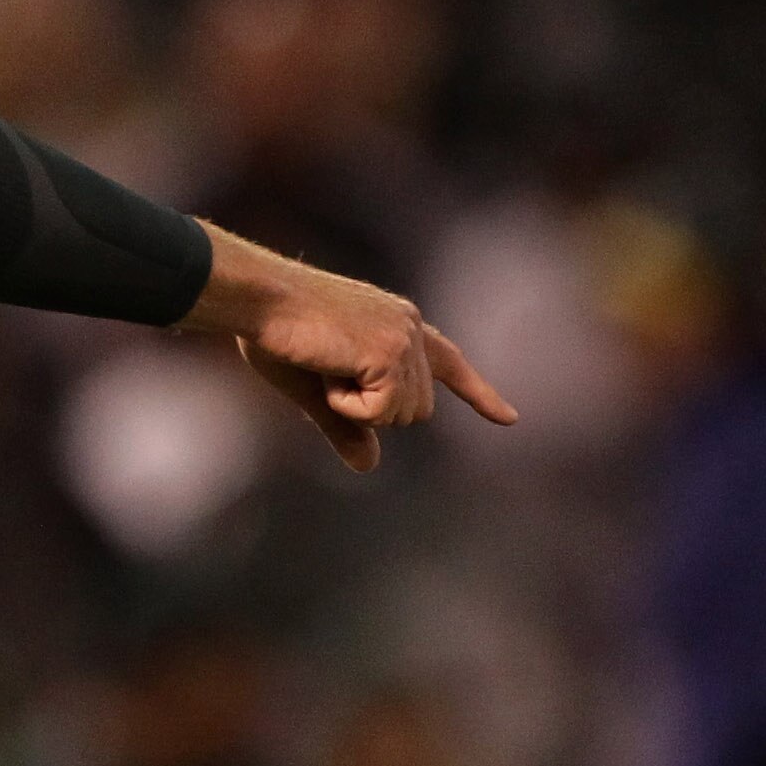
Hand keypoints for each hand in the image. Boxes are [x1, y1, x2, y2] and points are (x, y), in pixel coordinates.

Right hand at [183, 225, 517, 473]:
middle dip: (373, 412)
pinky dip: (347, 406)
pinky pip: (380, 411)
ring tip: (323, 367)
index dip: (479, 394)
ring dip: (356, 407)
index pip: (450, 363)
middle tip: (327, 378)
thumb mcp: (314, 389)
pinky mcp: (390, 353)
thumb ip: (347, 425)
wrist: (257, 298)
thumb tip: (369, 467)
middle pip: (418, 408)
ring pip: (402, 414)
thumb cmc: (273, 332)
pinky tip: (325, 373)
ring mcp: (404, 339)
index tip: (508, 420)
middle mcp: (410, 327)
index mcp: (398, 323)